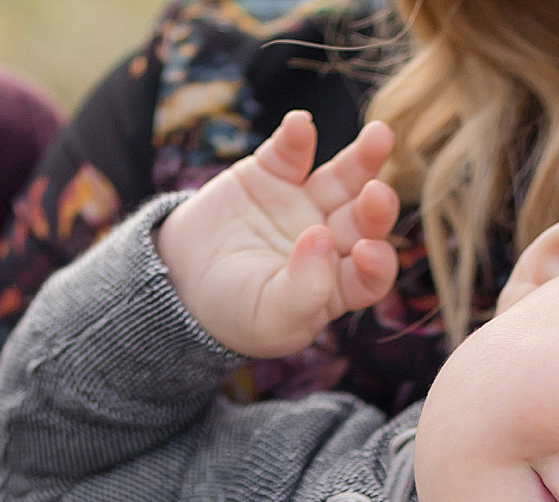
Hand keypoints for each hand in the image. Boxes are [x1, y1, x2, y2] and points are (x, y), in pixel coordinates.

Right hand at [154, 110, 399, 359]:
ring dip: (363, 157)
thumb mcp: (268, 318)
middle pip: (364, 220)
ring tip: (379, 136)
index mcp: (335, 283)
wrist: (180, 278)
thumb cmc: (231, 311)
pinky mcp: (275, 173)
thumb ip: (304, 291)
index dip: (377, 264)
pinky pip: (291, 151)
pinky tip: (300, 125)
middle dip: (376, 207)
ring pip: (344, 178)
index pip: (371, 273)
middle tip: (378, 194)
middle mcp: (330, 240)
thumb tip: (323, 240)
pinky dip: (297, 137)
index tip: (366, 253)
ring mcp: (305, 202)